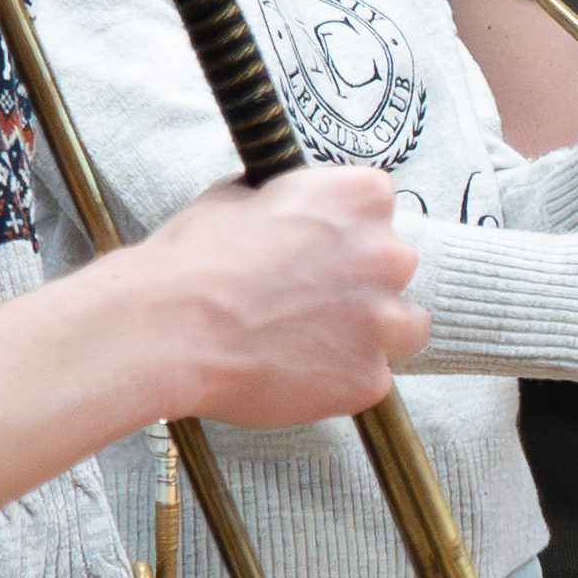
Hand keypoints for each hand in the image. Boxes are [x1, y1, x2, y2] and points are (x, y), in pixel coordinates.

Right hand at [141, 169, 424, 433]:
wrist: (172, 327)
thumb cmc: (194, 262)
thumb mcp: (236, 197)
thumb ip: (283, 202)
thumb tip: (279, 208)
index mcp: (357, 197)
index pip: (378, 206)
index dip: (345, 230)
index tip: (321, 247)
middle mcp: (384, 255)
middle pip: (394, 266)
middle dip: (360, 281)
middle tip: (311, 298)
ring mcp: (380, 321)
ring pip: (404, 327)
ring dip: (372, 333)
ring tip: (318, 343)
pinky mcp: (367, 378)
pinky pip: (372, 380)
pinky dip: (342, 381)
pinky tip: (299, 374)